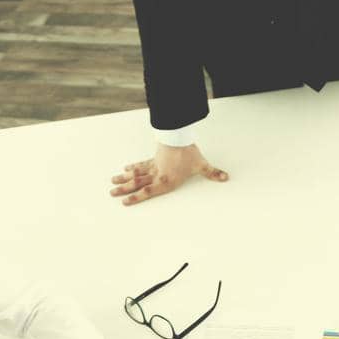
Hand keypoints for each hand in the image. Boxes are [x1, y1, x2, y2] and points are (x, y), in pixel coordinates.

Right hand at [108, 143, 226, 205]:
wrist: (180, 136)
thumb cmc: (189, 153)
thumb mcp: (202, 165)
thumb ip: (212, 173)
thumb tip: (226, 178)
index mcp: (166, 180)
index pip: (148, 191)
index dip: (136, 197)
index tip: (125, 202)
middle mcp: (157, 175)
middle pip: (137, 183)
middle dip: (125, 189)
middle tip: (112, 194)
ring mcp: (153, 166)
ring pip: (136, 174)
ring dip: (124, 179)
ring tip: (112, 184)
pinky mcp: (153, 159)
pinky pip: (140, 165)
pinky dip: (132, 167)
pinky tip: (125, 169)